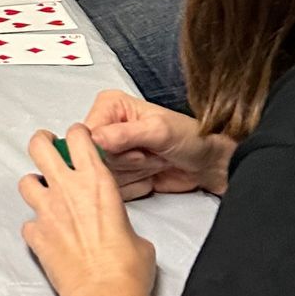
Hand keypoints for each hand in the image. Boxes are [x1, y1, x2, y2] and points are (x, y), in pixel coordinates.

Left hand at [18, 124, 155, 295]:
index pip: (78, 137)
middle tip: (47, 146)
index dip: (76, 134)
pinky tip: (46, 234)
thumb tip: (120, 231)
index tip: (78, 139)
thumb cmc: (125, 268)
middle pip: (40, 146)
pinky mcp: (35, 235)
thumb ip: (120, 221)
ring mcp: (46, 211)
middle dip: (42, 142)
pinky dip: (34, 227)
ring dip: (34, 184)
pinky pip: (27, 223)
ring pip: (26, 181)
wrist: (104, 294)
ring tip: (44, 193)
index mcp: (97, 181)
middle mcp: (67, 189)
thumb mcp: (136, 234)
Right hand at [84, 87, 230, 198]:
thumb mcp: (160, 131)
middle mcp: (107, 127)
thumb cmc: (191, 138)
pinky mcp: (119, 173)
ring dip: (133, 175)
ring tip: (153, 161)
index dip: (108, 149)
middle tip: (149, 154)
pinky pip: (114, 189)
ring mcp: (112, 152)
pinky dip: (135, 187)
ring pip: (103, 175)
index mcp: (110, 106)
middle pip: (94, 158)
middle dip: (126, 163)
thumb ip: (126, 134)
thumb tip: (95, 138)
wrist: (209, 164)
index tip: (133, 149)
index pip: (86, 135)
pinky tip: (151, 175)